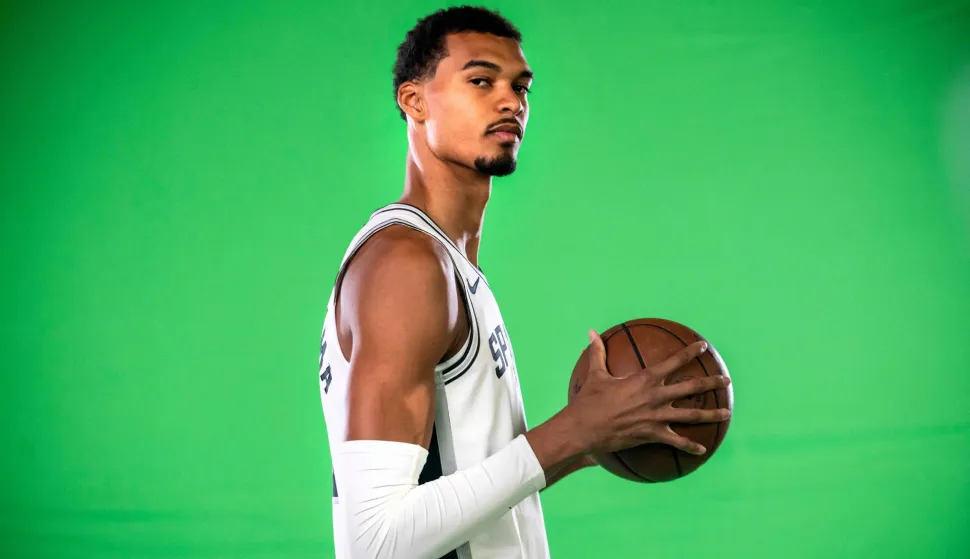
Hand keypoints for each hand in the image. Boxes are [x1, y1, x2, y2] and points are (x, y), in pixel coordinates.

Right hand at [569, 329, 730, 455]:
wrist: (584, 428)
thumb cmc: (589, 400)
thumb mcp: (596, 374)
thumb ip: (598, 352)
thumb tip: (591, 331)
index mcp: (645, 379)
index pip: (674, 361)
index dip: (691, 352)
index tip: (703, 346)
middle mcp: (656, 396)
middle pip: (691, 387)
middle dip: (711, 382)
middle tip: (726, 380)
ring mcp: (657, 417)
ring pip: (692, 415)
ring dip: (711, 414)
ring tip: (726, 412)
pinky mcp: (653, 435)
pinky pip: (677, 441)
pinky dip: (690, 446)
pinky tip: (702, 449)